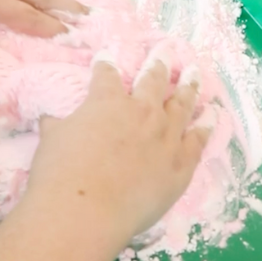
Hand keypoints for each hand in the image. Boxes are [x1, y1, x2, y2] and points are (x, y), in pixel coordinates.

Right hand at [24, 49, 214, 247]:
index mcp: (106, 101)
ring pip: (182, 104)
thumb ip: (56, 125)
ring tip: (195, 72)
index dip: (106, 64)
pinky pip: (198, 140)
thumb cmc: (59, 173)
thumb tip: (49, 119)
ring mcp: (165, 137)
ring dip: (189, 86)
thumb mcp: (51, 139)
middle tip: (167, 48)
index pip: (106, 74)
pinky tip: (212, 115)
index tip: (107, 57)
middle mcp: (141, 111)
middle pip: (154, 78)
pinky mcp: (180, 165)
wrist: (84, 212)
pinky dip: (206, 125)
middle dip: (160, 60)